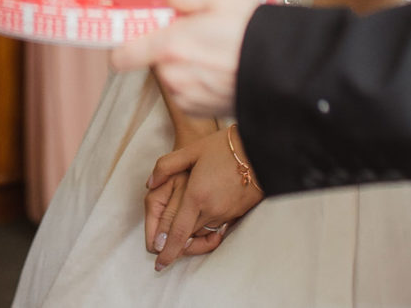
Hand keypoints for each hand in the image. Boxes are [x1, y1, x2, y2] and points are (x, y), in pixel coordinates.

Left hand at [112, 0, 258, 119]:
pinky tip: (220, 69)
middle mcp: (173, 78)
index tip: (136, 30)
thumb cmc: (255, 33)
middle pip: (153, 58)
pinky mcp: (200, 112)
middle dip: (169, 45)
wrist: (288, 74)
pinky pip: (186, 91)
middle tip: (199, 32)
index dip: (125, 41)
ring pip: (171, 74)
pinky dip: (197, 81)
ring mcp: (186, 98)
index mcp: (171, 48)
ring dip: (184, 64)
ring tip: (216, 51)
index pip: (122, 54)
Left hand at [144, 126, 263, 269]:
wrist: (261, 150)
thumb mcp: (192, 150)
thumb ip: (166, 166)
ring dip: (195, 230)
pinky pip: (219, 225)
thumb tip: (150, 183)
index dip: (167, 251)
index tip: (159, 264)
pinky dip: (210, 222)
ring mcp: (227, 213)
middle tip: (167, 239)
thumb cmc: (224, 147)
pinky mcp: (239, 213)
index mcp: (196, 196)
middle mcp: (211, 210)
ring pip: (204, 231)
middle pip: (189, 235)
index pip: (178, 233)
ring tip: (191, 214)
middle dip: (179, 241)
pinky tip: (209, 205)